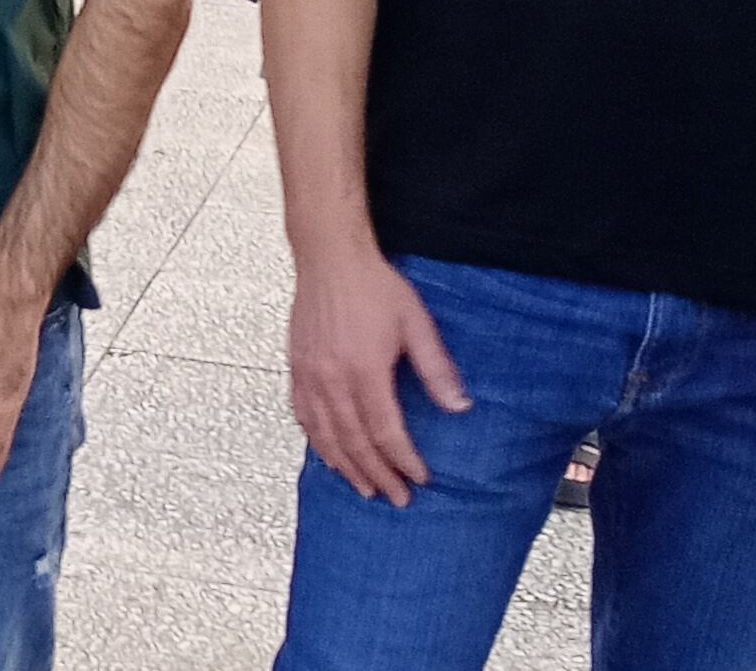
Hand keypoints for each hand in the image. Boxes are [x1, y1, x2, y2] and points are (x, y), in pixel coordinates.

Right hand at [288, 241, 468, 505]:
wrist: (329, 257)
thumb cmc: (373, 286)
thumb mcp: (416, 323)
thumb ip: (436, 369)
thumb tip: (459, 406)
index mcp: (364, 370)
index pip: (385, 431)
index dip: (403, 460)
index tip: (419, 478)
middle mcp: (332, 379)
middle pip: (354, 442)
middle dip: (377, 474)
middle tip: (396, 497)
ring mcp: (310, 375)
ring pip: (325, 435)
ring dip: (346, 466)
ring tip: (364, 487)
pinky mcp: (296, 368)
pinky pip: (303, 416)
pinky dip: (316, 441)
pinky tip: (328, 453)